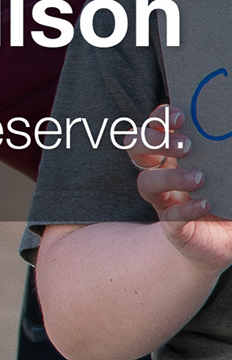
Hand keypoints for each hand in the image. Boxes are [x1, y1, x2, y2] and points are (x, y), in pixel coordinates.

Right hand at [131, 112, 231, 270]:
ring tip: (200, 178)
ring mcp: (164, 201)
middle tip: (186, 146)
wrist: (224, 242)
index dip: (160, 119)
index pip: (155, 128)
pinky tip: (205, 205)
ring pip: (146, 182)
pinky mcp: (173, 227)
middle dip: (154, 141)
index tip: (180, 117)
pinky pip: (169, 217)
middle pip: (136, 147)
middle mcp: (163, 173)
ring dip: (171, 177)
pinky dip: (186, 210)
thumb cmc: (229, 200)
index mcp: (176, 155)